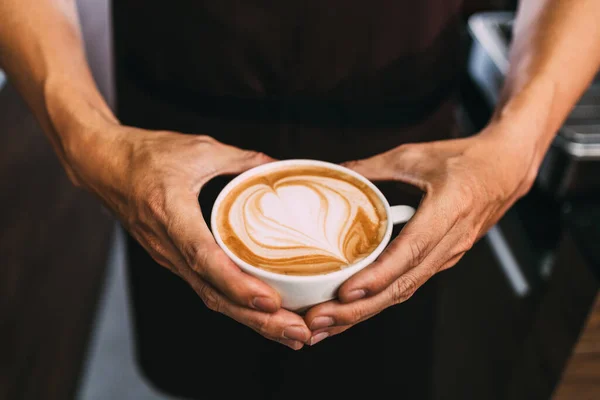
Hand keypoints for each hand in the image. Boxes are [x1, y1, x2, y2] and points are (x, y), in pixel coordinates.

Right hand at [68, 124, 310, 349]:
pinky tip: (262, 315)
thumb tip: (279, 167)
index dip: (237, 283)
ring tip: (290, 333)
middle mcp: (168, 246)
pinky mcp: (174, 261)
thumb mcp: (198, 148)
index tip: (270, 300)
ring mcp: (169, 258)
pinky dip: (236, 307)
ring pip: (211, 298)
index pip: (204, 258)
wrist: (103, 166)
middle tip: (298, 333)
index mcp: (171, 214)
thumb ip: (242, 159)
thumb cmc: (146, 155)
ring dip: (250, 320)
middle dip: (257, 319)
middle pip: (213, 293)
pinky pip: (206, 289)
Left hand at [304, 125, 539, 344]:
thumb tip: (333, 173)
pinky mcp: (441, 261)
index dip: (377, 276)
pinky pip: (408, 285)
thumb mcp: (413, 155)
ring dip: (363, 312)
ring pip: (404, 291)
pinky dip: (378, 300)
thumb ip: (371, 167)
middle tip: (318, 320)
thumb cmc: (463, 160)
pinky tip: (350, 310)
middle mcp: (450, 242)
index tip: (345, 293)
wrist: (504, 170)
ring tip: (325, 325)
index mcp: (448, 210)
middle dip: (358, 309)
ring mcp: (447, 256)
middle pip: (403, 285)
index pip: (409, 252)